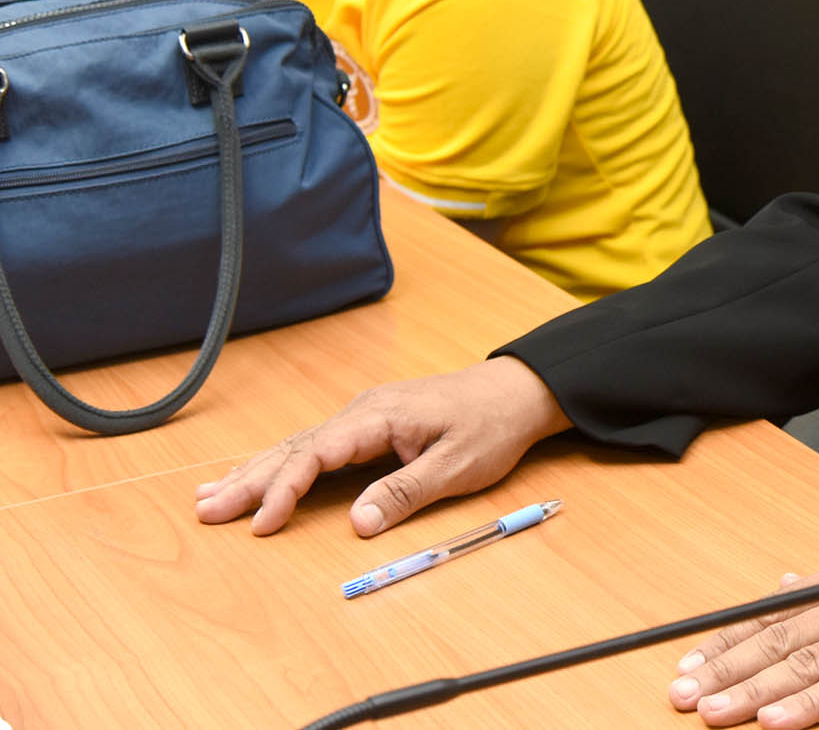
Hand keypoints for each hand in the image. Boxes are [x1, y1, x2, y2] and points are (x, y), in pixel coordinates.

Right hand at [192, 356, 570, 535]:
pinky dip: (283, 463)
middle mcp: (363, 411)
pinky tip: (257, 474)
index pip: (317, 454)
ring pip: (299, 446)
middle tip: (204, 510)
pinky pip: (316, 446)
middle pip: (295, 448)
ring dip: (256, 471)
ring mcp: (364, 416)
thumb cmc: (491, 425)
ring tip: (209, 494)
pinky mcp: (371, 426)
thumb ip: (405, 492)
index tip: (260, 523)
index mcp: (380, 416)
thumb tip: (358, 523)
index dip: (285, 490)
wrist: (518, 391)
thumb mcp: (457, 465)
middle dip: (249, 480)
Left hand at [667, 547, 818, 726]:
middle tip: (679, 696)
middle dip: (724, 670)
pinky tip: (775, 721)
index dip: (727, 641)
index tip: (687, 664)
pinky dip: (808, 705)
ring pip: (802, 665)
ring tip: (711, 714)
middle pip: (778, 639)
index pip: (774, 612)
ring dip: (751, 691)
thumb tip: (782, 584)